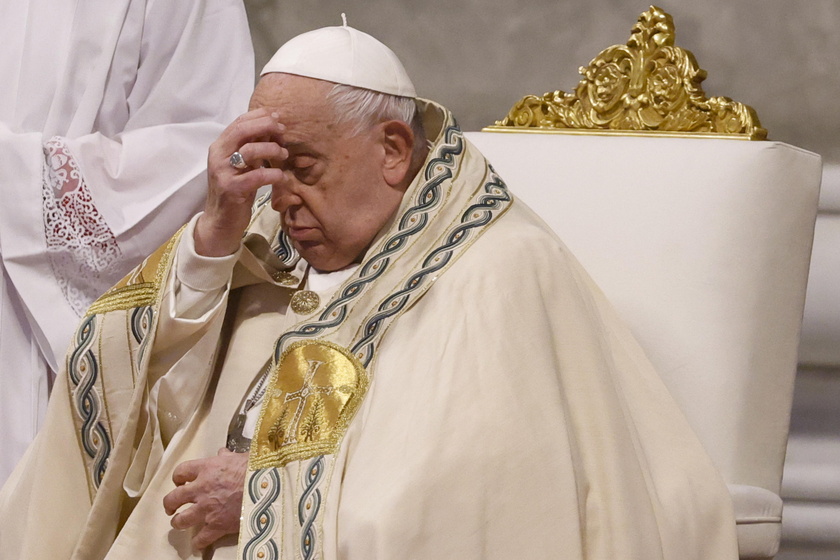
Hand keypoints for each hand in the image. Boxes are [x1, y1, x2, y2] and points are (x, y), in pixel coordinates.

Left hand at [163, 448, 248, 550]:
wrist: (269, 487)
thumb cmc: (257, 469)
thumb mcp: (242, 457)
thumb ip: (228, 457)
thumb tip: (222, 454)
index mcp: (207, 468)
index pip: (181, 471)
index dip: (178, 478)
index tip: (180, 482)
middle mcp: (201, 488)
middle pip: (174, 497)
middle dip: (170, 503)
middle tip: (171, 506)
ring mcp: (207, 509)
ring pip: (181, 519)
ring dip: (178, 522)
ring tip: (179, 522)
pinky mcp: (216, 525)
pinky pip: (200, 538)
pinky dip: (198, 542)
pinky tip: (198, 543)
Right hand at [195, 109, 288, 256]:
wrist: (220, 222)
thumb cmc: (235, 191)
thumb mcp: (243, 165)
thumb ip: (252, 147)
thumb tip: (271, 128)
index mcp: (220, 146)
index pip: (239, 122)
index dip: (260, 117)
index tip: (277, 118)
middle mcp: (218, 156)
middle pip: (241, 131)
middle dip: (265, 126)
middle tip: (283, 132)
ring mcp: (222, 172)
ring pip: (248, 150)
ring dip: (271, 149)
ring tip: (284, 155)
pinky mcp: (231, 189)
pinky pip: (256, 176)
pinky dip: (272, 174)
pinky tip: (281, 176)